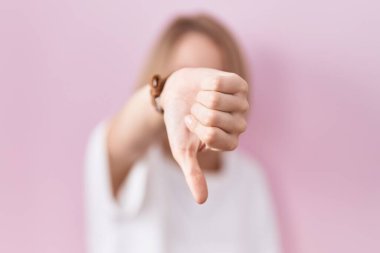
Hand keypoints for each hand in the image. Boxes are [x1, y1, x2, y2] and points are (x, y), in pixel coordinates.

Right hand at [160, 68, 248, 203]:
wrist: (176, 94)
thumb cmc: (180, 123)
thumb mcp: (183, 151)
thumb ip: (193, 174)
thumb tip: (201, 201)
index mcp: (229, 142)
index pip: (213, 136)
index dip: (196, 127)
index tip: (191, 124)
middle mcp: (240, 125)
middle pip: (216, 118)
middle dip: (197, 112)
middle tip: (197, 110)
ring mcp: (242, 104)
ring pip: (217, 100)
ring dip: (201, 97)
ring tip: (202, 98)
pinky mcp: (240, 84)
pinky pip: (220, 83)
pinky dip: (206, 83)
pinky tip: (207, 86)